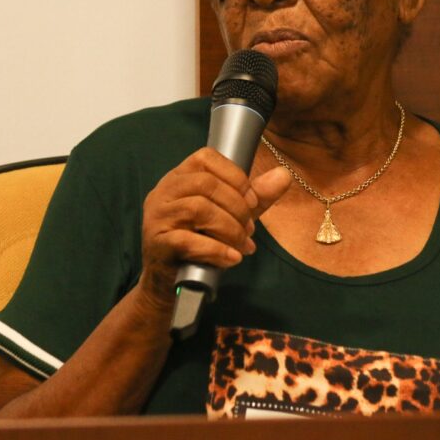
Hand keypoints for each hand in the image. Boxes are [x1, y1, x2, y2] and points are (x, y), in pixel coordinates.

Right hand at [136, 148, 290, 310]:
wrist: (171, 282)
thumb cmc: (201, 242)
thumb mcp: (232, 215)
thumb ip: (256, 196)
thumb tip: (283, 175)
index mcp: (180, 177)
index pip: (206, 158)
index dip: (235, 176)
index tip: (252, 201)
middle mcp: (164, 192)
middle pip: (205, 184)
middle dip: (237, 207)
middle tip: (250, 229)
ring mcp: (157, 216)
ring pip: (198, 209)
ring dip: (229, 229)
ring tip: (242, 245)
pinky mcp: (156, 243)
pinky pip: (187, 240)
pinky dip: (216, 249)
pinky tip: (231, 258)